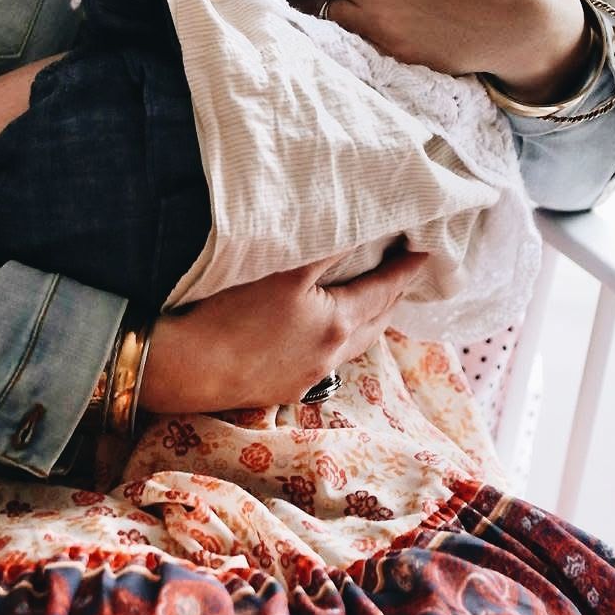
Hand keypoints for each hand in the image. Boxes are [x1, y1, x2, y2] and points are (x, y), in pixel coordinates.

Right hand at [138, 246, 426, 413]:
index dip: (405, 269)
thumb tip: (358, 227)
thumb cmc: (231, 312)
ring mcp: (308, 375)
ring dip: (368, 319)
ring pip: (352, 344)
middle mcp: (330, 354)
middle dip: (393, 295)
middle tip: (407, 273)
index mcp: (337, 322)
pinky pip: (326, 359)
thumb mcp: (282, 269)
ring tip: (375, 301)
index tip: (426, 253)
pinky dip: (338, 338)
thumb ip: (325, 247)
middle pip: (375, 321)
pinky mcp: (284, 388)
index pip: (383, 290)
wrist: (187, 369)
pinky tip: (324, 333)